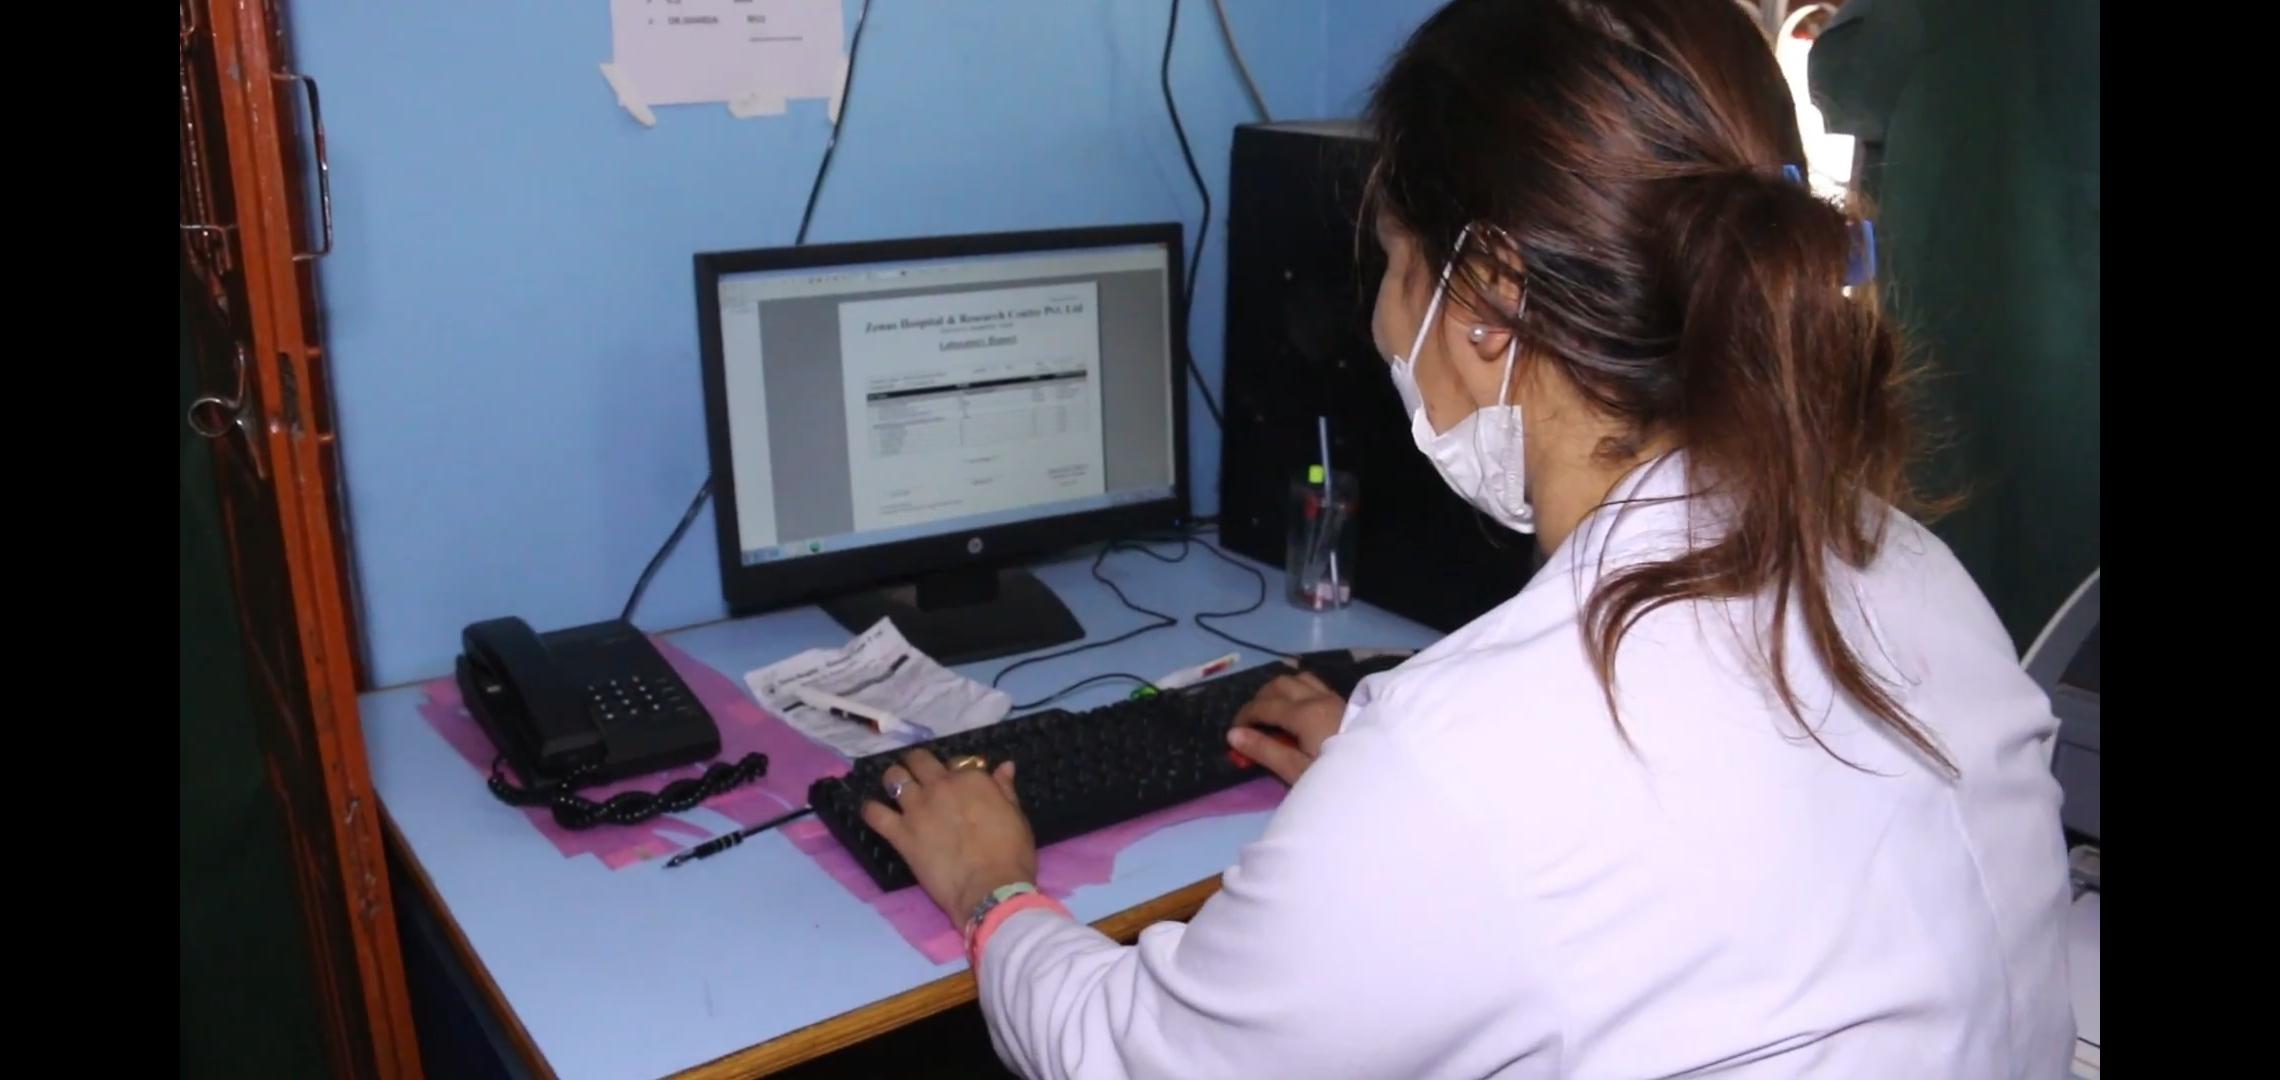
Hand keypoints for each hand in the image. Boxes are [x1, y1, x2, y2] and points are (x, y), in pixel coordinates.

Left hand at [862, 749, 1038, 920]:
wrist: (991, 888)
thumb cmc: (1011, 855)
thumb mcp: (1016, 817)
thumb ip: (1005, 789)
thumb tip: (1004, 766)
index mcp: (972, 779)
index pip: (958, 761)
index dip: (955, 771)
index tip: (956, 782)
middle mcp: (941, 786)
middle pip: (919, 760)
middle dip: (917, 763)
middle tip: (918, 775)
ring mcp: (918, 808)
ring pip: (894, 778)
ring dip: (894, 780)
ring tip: (895, 789)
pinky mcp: (901, 834)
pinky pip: (875, 814)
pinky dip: (871, 810)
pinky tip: (873, 812)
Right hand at [1228, 671, 1346, 784]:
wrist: (1382, 774)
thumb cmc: (1336, 777)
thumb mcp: (1297, 770)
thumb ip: (1265, 751)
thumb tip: (1234, 735)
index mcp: (1304, 714)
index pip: (1263, 706)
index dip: (1244, 715)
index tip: (1234, 732)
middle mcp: (1317, 698)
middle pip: (1279, 684)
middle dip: (1259, 699)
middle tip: (1251, 721)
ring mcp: (1333, 697)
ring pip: (1298, 679)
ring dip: (1279, 690)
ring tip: (1272, 710)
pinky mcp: (1344, 702)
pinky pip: (1314, 684)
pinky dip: (1298, 689)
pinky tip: (1297, 706)